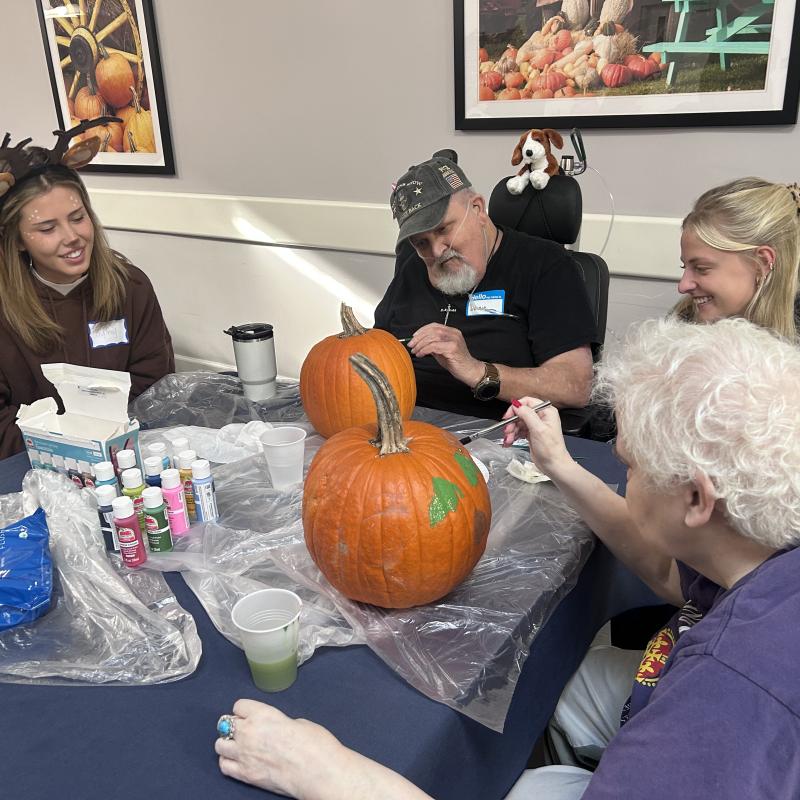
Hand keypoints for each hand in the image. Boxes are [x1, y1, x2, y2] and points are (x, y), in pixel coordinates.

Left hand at [216, 700, 349, 799]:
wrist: (318, 771)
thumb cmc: (314, 745)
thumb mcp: (298, 723)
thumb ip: (279, 723)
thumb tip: (274, 730)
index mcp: (263, 714)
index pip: (239, 706)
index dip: (245, 710)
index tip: (249, 714)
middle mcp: (249, 732)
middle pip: (226, 723)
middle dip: (234, 726)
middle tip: (244, 730)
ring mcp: (245, 754)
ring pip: (220, 744)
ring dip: (228, 743)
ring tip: (238, 746)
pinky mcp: (245, 775)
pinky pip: (224, 766)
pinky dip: (228, 762)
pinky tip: (237, 761)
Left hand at [408, 323, 482, 386]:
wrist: (469, 371)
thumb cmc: (456, 362)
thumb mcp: (442, 351)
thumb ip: (433, 345)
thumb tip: (420, 343)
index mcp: (452, 332)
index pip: (434, 326)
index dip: (422, 330)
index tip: (414, 336)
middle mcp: (453, 334)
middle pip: (432, 330)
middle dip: (419, 337)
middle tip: (411, 345)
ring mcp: (454, 340)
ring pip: (432, 337)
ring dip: (420, 344)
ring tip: (415, 351)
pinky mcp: (452, 348)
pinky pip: (434, 346)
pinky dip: (424, 350)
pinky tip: (421, 354)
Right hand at [501, 396, 572, 475]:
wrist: (553, 465)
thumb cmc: (551, 449)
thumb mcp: (538, 429)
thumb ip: (527, 415)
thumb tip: (516, 405)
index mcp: (546, 411)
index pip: (527, 402)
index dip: (516, 408)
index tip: (508, 417)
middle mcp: (541, 417)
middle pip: (521, 413)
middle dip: (512, 422)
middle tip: (507, 431)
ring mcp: (536, 426)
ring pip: (518, 423)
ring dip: (511, 431)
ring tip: (509, 439)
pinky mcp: (531, 434)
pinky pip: (519, 431)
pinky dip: (513, 436)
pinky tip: (510, 441)